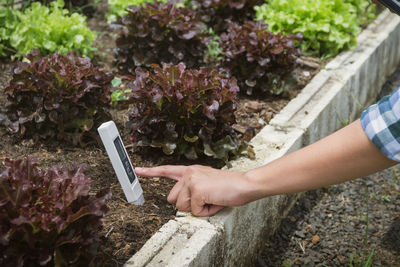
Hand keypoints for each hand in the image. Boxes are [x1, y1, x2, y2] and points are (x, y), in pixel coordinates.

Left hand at [135, 165, 253, 215]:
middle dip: (187, 205)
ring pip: (182, 207)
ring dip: (198, 209)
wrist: (244, 184)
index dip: (151, 172)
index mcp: (191, 171)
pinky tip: (215, 201)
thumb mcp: (208, 184)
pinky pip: (196, 211)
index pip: (167, 170)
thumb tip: (182, 202)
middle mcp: (189, 173)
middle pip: (173, 199)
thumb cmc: (229, 187)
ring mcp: (192, 181)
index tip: (138, 170)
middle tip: (205, 198)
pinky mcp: (197, 190)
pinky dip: (207, 212)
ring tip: (212, 199)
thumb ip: (192, 189)